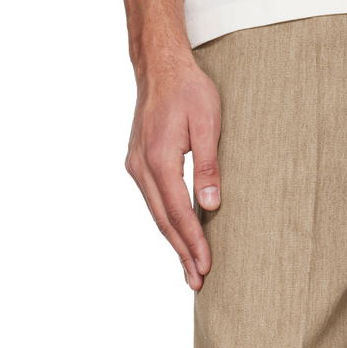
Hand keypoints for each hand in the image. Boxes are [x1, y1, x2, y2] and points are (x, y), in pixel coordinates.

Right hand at [125, 51, 222, 288]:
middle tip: (198, 281)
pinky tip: (177, 235)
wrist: (160, 66)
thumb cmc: (189, 90)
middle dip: (182, 252)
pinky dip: (166, 221)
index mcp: (159, 158)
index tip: (206, 265)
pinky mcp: (138, 162)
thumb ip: (208, 164)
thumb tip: (210, 204)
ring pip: (156, 213)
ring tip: (190, 268)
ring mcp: (136, 165)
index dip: (193, 242)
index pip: (178, 211)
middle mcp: (141, 166)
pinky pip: (153, 200)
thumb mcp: (208, 122)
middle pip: (163, 220)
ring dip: (173, 241)